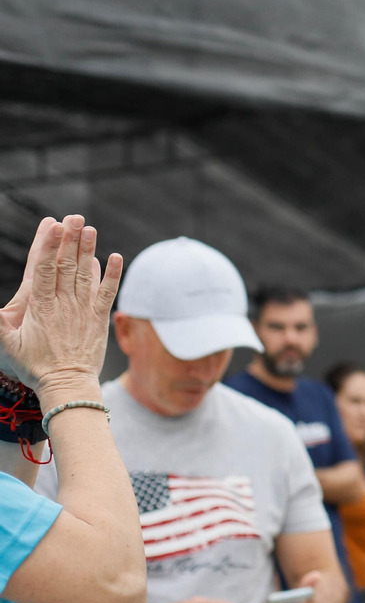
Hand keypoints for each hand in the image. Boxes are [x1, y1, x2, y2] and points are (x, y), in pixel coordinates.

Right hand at [0, 216, 122, 402]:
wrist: (67, 385)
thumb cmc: (34, 366)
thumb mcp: (7, 343)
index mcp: (40, 307)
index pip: (44, 270)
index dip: (49, 246)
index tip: (53, 226)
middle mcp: (63, 304)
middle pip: (66, 266)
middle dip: (70, 240)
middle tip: (74, 217)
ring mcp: (83, 310)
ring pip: (86, 275)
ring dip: (89, 250)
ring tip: (90, 228)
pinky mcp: (99, 319)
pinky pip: (107, 293)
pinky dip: (112, 275)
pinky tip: (115, 257)